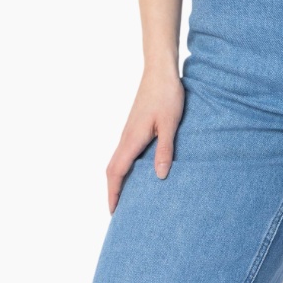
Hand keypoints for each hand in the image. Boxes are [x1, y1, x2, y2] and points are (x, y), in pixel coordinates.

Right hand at [105, 66, 184, 213]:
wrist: (160, 70)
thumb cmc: (167, 95)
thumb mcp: (170, 123)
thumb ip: (165, 149)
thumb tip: (160, 177)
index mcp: (132, 139)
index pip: (117, 172)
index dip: (114, 193)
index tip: (113, 212)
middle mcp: (126, 137)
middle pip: (112, 169)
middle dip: (112, 191)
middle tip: (118, 212)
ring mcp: (129, 131)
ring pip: (117, 160)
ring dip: (118, 179)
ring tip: (126, 197)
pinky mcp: (135, 126)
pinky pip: (124, 152)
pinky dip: (124, 167)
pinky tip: (136, 171)